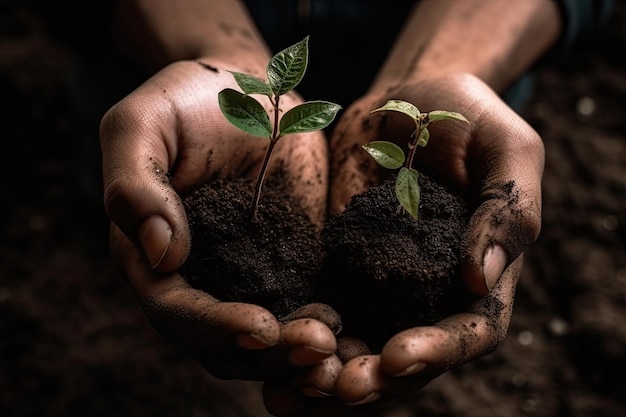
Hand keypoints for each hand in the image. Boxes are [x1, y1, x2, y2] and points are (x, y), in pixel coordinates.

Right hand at [100, 59, 337, 384]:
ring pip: (265, 341)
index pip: (175, 310)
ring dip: (298, 357)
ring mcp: (245, 277)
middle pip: (223, 342)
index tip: (261, 327)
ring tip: (340, 352)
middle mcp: (198, 277)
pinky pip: (302, 312)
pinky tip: (352, 332)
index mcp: (151, 254)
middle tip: (319, 347)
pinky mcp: (289, 266)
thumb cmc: (189, 99)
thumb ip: (135, 185)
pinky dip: (322, 333)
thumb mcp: (143, 125)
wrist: (250, 89)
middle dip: (268, 354)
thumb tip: (163, 255)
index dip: (214, 326)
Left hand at [323, 72, 542, 406]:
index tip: (398, 357)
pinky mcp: (339, 267)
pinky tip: (266, 356)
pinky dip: (298, 341)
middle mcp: (430, 292)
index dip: (438, 352)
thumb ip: (508, 208)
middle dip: (374, 379)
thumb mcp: (505, 147)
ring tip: (291, 390)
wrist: (408, 99)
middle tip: (335, 388)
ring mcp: (382, 285)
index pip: (469, 331)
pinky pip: (321, 312)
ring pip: (359, 347)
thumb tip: (482, 277)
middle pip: (408, 358)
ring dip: (329, 376)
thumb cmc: (469, 116)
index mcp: (480, 274)